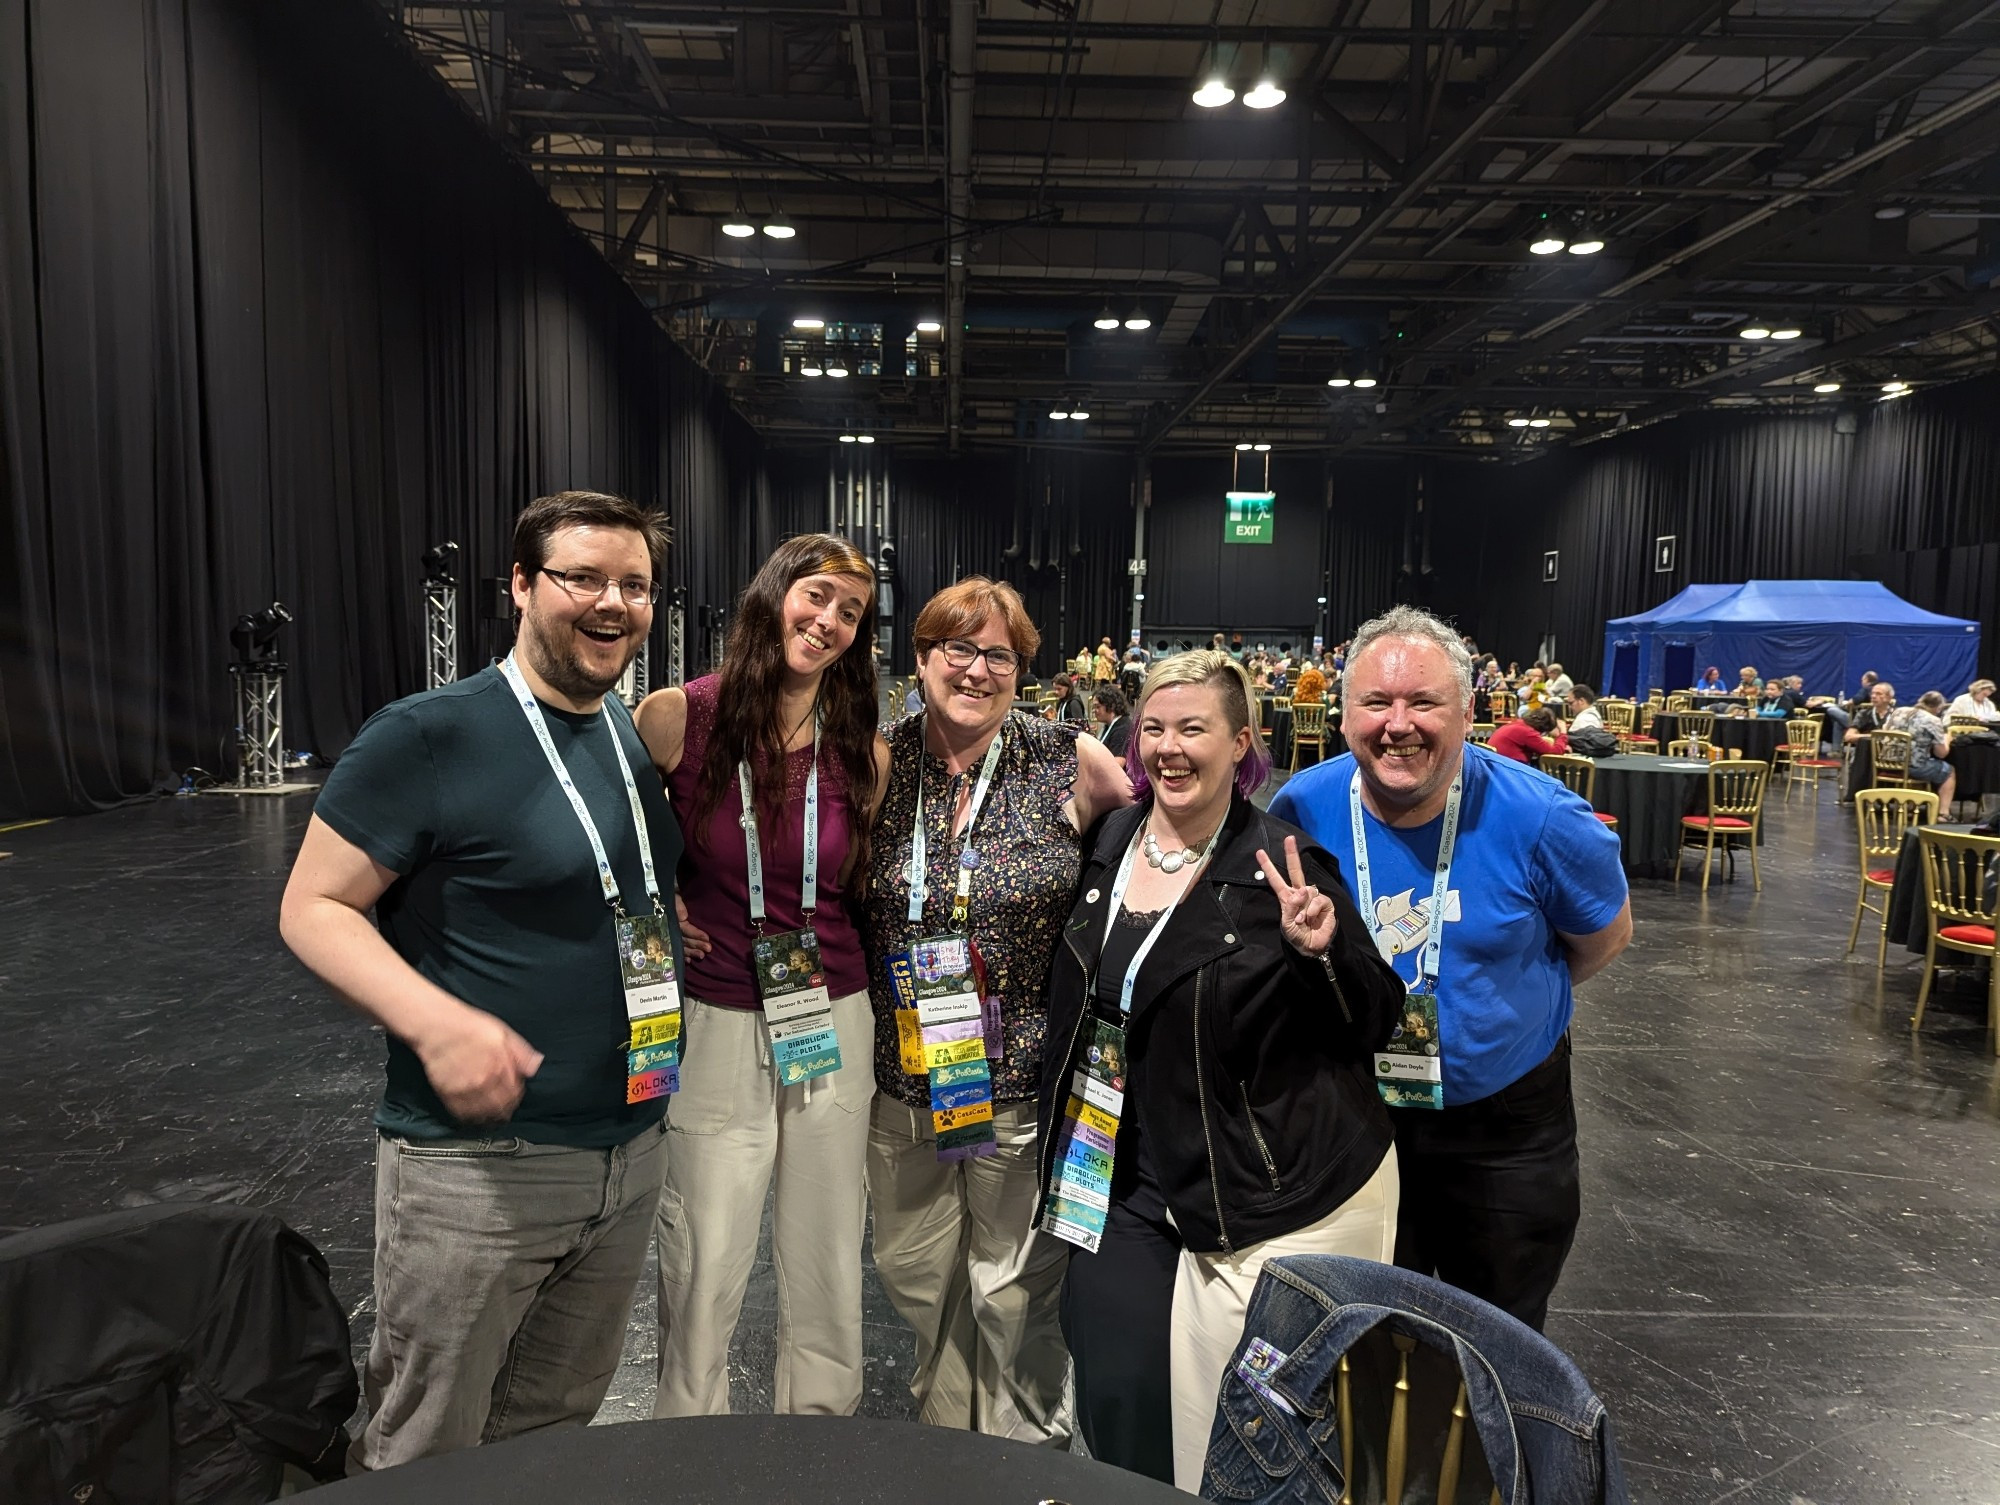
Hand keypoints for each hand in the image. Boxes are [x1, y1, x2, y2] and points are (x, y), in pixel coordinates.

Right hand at [415, 1005, 542, 1122]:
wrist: (437, 1026)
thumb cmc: (468, 1026)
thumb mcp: (503, 1033)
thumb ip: (521, 1052)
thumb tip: (535, 1066)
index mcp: (502, 1067)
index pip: (515, 1094)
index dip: (516, 1097)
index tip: (514, 1098)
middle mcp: (486, 1081)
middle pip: (501, 1107)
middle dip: (504, 1111)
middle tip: (504, 1112)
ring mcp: (467, 1090)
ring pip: (483, 1115)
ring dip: (489, 1118)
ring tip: (491, 1118)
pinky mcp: (448, 1095)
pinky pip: (463, 1114)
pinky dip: (470, 1118)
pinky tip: (473, 1117)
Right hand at [675, 893, 712, 959]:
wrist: (661, 897)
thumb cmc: (671, 898)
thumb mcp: (674, 899)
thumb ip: (679, 907)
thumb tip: (684, 917)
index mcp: (672, 921)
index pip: (686, 929)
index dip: (696, 934)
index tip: (707, 938)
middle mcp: (670, 930)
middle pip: (684, 940)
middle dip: (696, 945)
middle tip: (708, 949)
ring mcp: (671, 935)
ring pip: (682, 945)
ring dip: (692, 952)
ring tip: (702, 956)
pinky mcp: (672, 937)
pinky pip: (677, 948)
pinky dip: (683, 955)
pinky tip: (689, 961)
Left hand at [1255, 836, 1338, 957]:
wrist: (1313, 947)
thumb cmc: (1297, 936)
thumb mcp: (1287, 924)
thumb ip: (1291, 907)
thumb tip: (1301, 891)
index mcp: (1286, 897)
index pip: (1276, 880)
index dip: (1268, 867)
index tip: (1259, 852)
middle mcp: (1300, 894)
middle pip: (1295, 870)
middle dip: (1292, 854)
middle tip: (1289, 839)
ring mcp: (1313, 897)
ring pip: (1307, 891)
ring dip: (1303, 908)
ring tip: (1302, 921)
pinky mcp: (1325, 903)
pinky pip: (1317, 900)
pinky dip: (1312, 911)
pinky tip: (1312, 919)